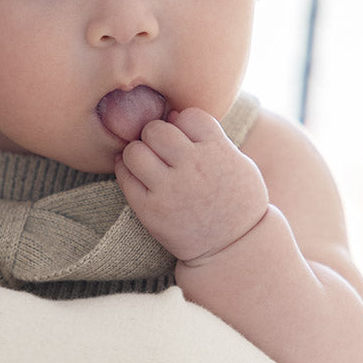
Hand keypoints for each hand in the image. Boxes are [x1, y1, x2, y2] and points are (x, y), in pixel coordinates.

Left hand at [114, 107, 268, 262]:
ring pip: (135, 150)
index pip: (188, 115)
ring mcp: (170, 190)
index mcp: (218, 151)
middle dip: (156, 135)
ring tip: (148, 161)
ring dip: (138, 152)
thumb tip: (171, 113)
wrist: (234, 249)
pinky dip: (126, 171)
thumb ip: (208, 135)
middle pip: (156, 129)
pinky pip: (125, 178)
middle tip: (161, 149)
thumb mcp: (237, 161)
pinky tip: (135, 172)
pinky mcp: (151, 211)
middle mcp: (193, 167)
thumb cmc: (236, 199)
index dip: (184, 123)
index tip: (186, 137)